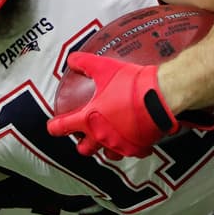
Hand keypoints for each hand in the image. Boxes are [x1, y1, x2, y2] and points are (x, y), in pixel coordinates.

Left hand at [47, 53, 178, 158]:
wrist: (160, 96)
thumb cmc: (131, 85)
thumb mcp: (105, 68)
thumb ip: (85, 64)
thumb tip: (72, 59)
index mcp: (89, 119)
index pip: (63, 127)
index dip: (55, 127)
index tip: (53, 127)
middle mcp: (102, 136)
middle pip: (85, 149)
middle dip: (83, 143)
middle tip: (85, 134)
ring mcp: (120, 144)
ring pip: (108, 155)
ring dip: (106, 147)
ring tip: (109, 138)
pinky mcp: (138, 147)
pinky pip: (131, 152)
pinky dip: (131, 146)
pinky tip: (133, 138)